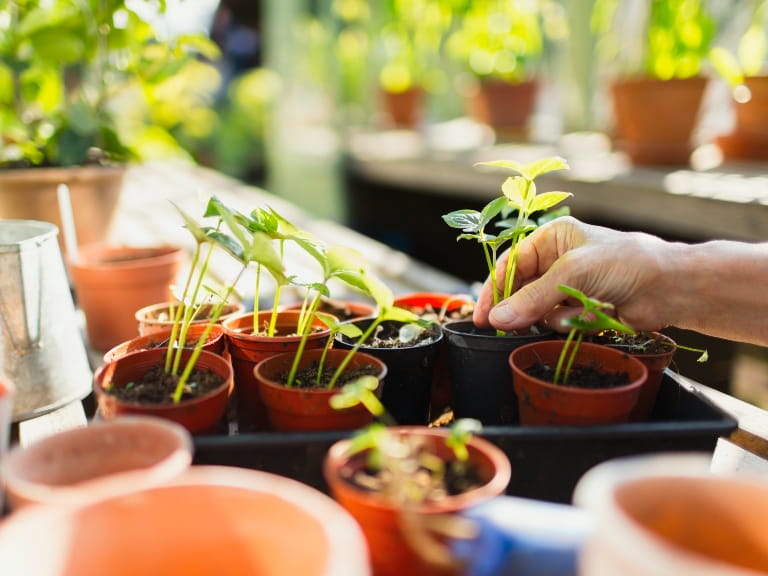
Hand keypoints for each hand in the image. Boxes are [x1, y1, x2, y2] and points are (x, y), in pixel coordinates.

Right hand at [472, 216, 672, 333]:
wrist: (670, 288)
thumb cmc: (626, 263)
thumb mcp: (574, 272)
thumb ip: (534, 297)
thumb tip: (500, 318)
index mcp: (552, 238)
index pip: (510, 264)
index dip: (494, 289)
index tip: (483, 316)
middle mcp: (557, 260)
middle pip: (520, 289)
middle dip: (519, 307)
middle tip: (505, 327)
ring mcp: (568, 286)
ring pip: (536, 309)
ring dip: (550, 316)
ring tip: (573, 313)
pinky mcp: (580, 309)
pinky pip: (556, 322)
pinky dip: (567, 324)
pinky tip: (586, 319)